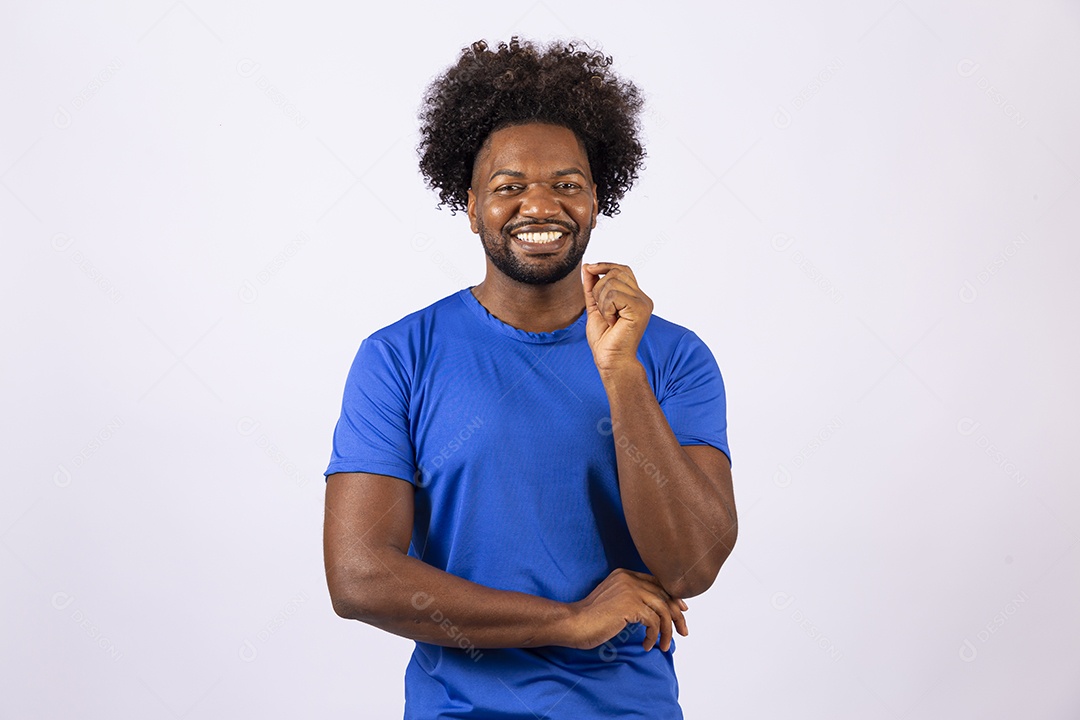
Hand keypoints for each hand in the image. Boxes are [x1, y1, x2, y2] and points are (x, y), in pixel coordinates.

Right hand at [563, 568, 687, 651]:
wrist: (574, 623)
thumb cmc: (591, 618)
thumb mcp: (615, 602)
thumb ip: (633, 599)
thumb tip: (657, 611)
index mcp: (625, 574)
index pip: (658, 583)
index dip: (673, 597)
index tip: (682, 611)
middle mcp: (629, 578)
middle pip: (665, 595)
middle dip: (677, 616)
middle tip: (682, 632)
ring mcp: (630, 590)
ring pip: (663, 609)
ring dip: (667, 630)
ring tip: (664, 645)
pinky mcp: (630, 605)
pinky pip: (654, 622)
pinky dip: (654, 636)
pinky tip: (646, 645)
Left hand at [582, 263, 652, 372]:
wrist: (610, 359)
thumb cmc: (604, 338)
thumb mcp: (595, 306)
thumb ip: (592, 287)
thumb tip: (588, 266)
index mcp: (635, 297)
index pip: (622, 269)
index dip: (605, 266)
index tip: (590, 269)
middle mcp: (642, 298)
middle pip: (616, 273)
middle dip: (599, 288)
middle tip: (602, 310)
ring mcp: (643, 303)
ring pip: (612, 283)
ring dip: (601, 301)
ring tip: (608, 318)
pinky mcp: (639, 309)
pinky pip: (614, 295)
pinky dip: (606, 308)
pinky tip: (611, 321)